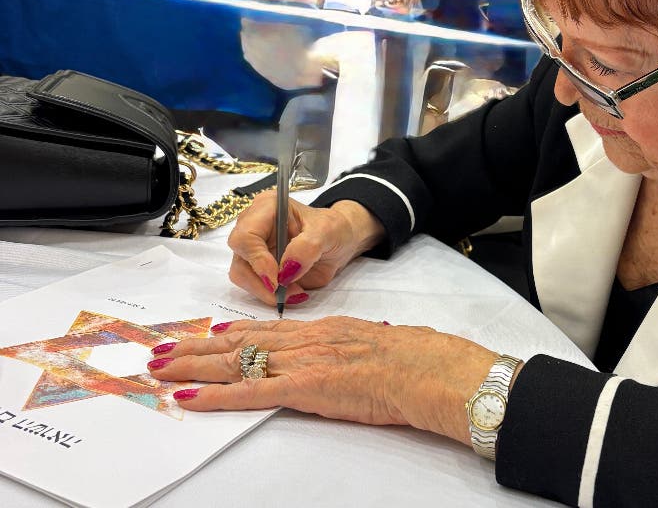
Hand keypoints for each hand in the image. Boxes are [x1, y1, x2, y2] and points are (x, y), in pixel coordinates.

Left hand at [147, 317, 497, 443]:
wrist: (429, 367)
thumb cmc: (413, 359)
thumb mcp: (374, 345)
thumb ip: (348, 350)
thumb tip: (340, 362)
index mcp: (324, 329)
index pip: (267, 327)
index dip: (231, 331)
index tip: (205, 332)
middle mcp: (307, 339)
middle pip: (241, 341)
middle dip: (196, 347)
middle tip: (162, 349)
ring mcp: (303, 361)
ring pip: (237, 361)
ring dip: (192, 366)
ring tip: (159, 367)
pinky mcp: (306, 387)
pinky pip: (251, 392)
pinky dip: (215, 396)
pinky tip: (188, 398)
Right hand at [227, 193, 384, 306]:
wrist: (340, 242)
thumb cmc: (333, 229)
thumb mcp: (328, 233)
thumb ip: (307, 247)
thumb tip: (285, 270)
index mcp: (266, 207)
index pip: (245, 236)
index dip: (257, 260)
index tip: (277, 279)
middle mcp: (253, 225)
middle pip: (240, 259)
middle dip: (262, 281)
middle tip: (288, 292)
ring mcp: (253, 247)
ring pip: (242, 275)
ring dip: (267, 291)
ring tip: (295, 292)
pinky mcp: (257, 266)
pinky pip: (253, 285)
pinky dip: (270, 294)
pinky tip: (291, 291)